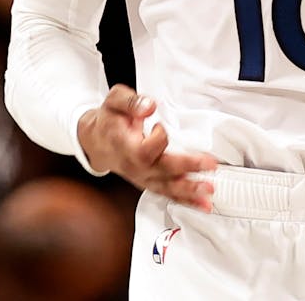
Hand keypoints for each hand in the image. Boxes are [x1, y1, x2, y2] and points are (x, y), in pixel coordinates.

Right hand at [77, 84, 216, 210]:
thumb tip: (149, 105)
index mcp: (125, 146)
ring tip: (209, 193)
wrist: (96, 140)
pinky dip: (186, 200)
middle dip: (187, 169)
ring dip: (189, 192)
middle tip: (209, 166)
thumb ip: (131, 102)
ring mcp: (141, 177)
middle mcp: (134, 166)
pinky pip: (167, 193)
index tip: (160, 125)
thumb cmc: (109, 120)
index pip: (145, 150)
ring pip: (166, 188)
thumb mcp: (114, 101)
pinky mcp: (149, 182)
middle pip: (162, 172)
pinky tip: (202, 204)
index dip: (158, 138)